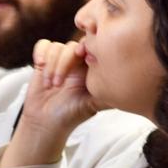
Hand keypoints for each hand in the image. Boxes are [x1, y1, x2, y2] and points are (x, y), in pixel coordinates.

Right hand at [1, 40, 101, 167]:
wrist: (47, 122)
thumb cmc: (71, 115)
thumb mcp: (93, 105)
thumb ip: (108, 95)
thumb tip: (128, 90)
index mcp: (90, 69)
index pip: (92, 48)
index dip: (88, 47)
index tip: (83, 58)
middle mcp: (76, 62)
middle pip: (73, 46)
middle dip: (66, 61)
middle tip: (60, 82)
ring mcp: (59, 60)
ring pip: (57, 47)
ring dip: (52, 66)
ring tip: (51, 86)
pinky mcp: (43, 61)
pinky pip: (43, 45)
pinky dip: (41, 53)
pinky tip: (40, 65)